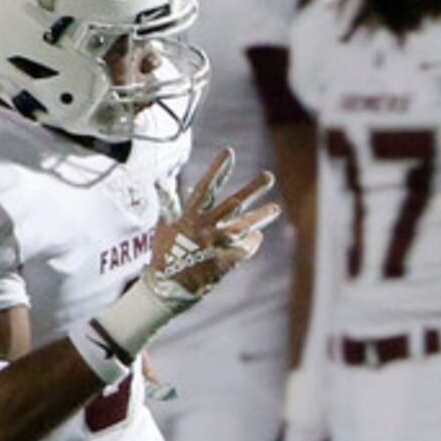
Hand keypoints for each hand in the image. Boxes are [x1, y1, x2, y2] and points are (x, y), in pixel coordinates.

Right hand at [149, 148, 279, 307]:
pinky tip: (258, 236)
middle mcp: (204, 229)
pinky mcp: (224, 262)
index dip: (217, 170)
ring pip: (244, 227)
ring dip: (261, 216)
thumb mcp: (165, 226)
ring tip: (276, 208)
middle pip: (232, 205)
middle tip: (269, 175)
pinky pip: (244, 250)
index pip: (205, 188)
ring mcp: (216, 246)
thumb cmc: (164, 254)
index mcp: (188, 217)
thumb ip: (170, 204)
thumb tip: (163, 181)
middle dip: (251, 189)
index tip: (229, 152)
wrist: (166, 288)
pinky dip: (251, 243)